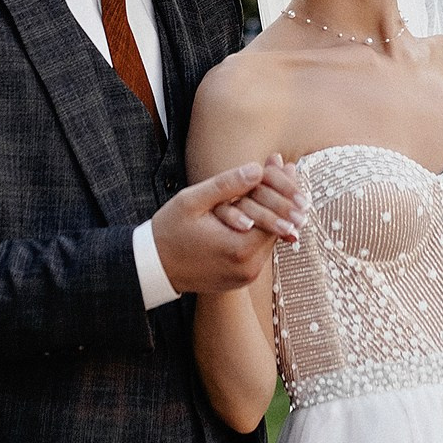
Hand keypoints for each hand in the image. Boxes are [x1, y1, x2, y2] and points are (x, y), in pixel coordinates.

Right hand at [154, 156, 300, 295]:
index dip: (284, 187)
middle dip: (285, 196)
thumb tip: (257, 169)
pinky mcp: (241, 279)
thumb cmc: (169, 231)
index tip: (287, 163)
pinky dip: (263, 229)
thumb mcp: (192, 201)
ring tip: (280, 185)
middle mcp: (248, 267)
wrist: (153, 268)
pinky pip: (259, 250)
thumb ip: (226, 185)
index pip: (277, 214)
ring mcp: (246, 276)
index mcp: (239, 248)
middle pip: (279, 227)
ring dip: (275, 212)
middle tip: (289, 169)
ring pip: (270, 238)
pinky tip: (262, 208)